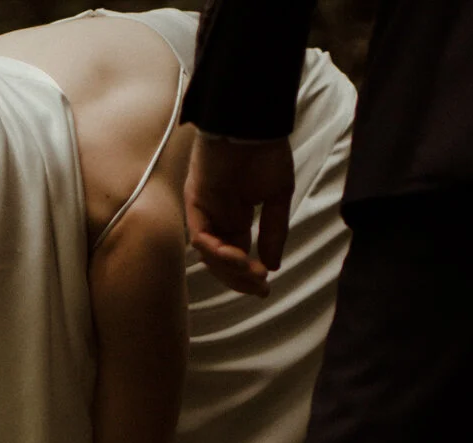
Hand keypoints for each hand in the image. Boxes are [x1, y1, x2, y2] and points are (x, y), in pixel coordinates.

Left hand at [185, 134, 294, 297]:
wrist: (253, 124)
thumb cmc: (266, 152)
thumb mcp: (278, 197)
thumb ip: (274, 231)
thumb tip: (274, 264)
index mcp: (236, 218)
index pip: (238, 256)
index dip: (249, 275)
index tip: (266, 288)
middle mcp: (217, 218)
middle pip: (221, 262)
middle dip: (240, 279)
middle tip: (260, 287)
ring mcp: (204, 211)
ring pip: (209, 254)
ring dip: (231, 268)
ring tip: (253, 270)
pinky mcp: (195, 201)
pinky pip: (199, 235)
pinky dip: (214, 249)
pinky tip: (234, 255)